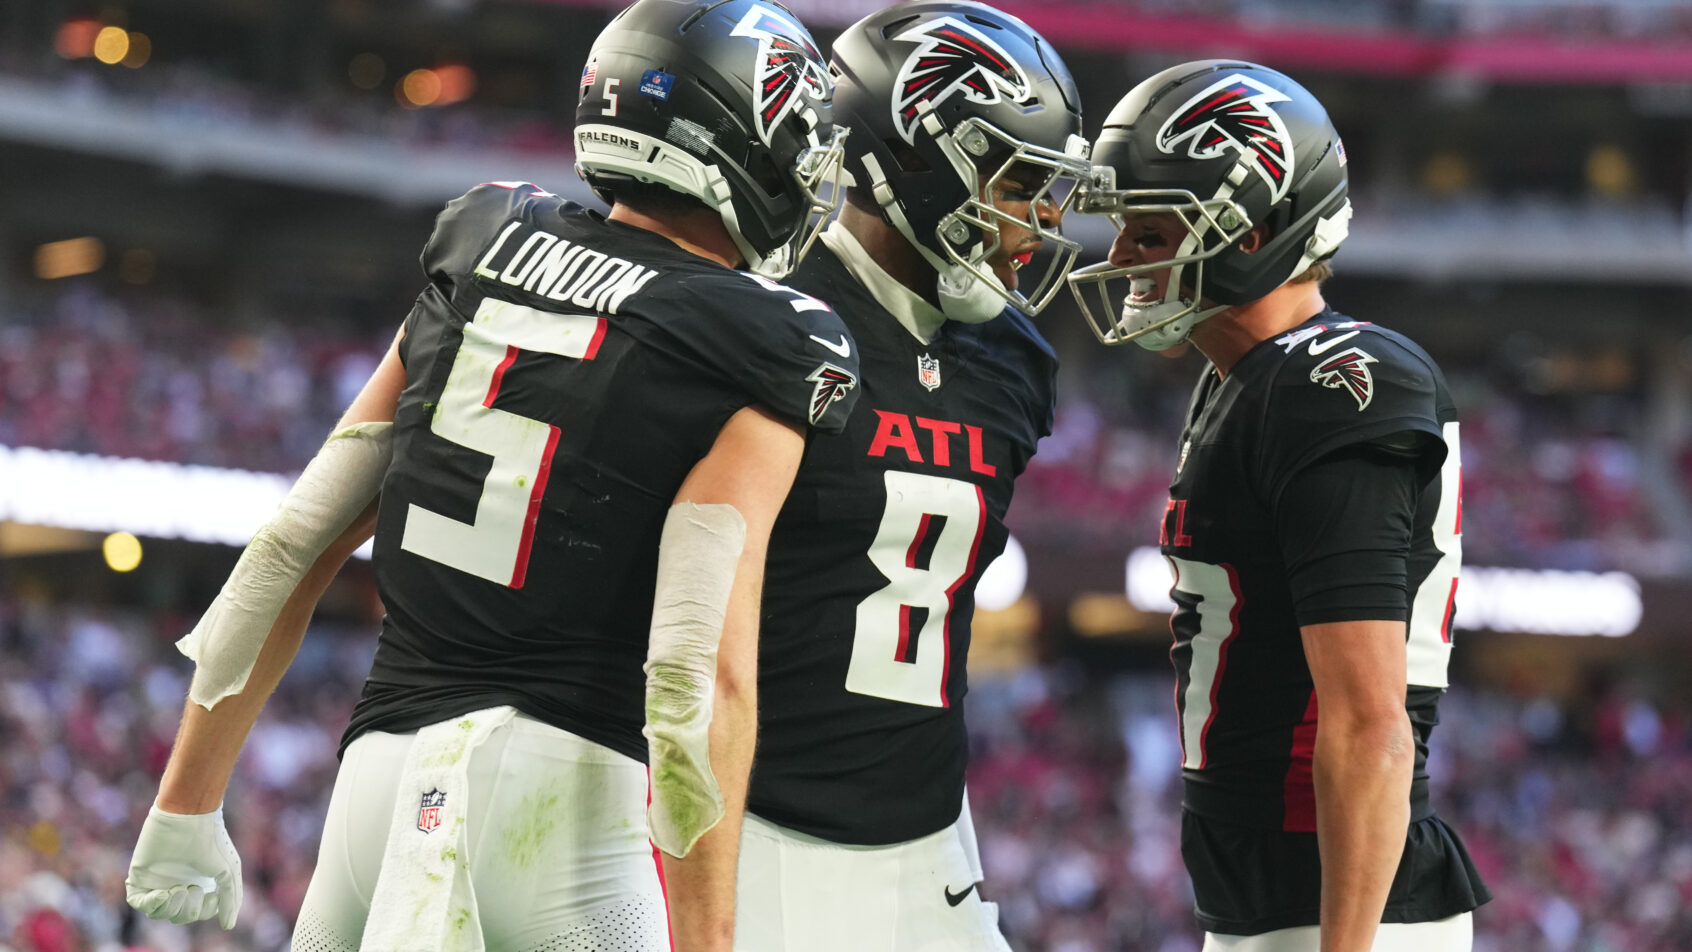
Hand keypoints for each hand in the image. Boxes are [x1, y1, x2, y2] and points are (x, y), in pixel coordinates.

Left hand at [125, 803, 242, 927]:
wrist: (188, 817)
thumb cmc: (211, 840)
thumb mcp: (228, 871)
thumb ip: (230, 898)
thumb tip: (229, 925)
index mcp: (198, 882)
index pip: (197, 912)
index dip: (203, 911)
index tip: (210, 894)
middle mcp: (177, 883)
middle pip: (178, 916)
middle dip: (187, 909)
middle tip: (192, 887)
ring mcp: (158, 880)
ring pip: (159, 913)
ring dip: (170, 907)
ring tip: (179, 888)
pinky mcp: (140, 875)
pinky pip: (139, 903)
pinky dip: (150, 904)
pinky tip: (162, 893)